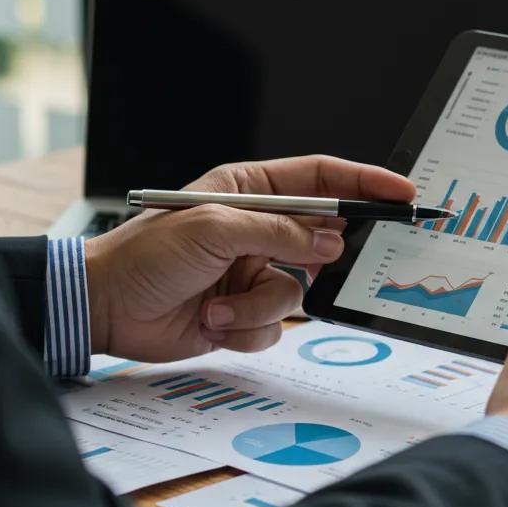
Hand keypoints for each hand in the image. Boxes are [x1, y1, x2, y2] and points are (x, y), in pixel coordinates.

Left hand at [84, 155, 414, 362]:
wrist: (106, 307)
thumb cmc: (146, 254)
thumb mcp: (215, 228)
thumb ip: (281, 231)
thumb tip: (332, 239)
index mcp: (250, 191)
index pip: (320, 179)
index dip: (363, 183)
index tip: (401, 191)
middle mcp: (258, 229)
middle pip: (321, 238)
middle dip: (319, 258)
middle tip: (312, 263)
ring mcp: (254, 271)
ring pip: (298, 291)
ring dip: (258, 305)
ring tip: (215, 304)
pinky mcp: (246, 312)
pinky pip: (277, 324)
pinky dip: (245, 328)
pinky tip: (210, 321)